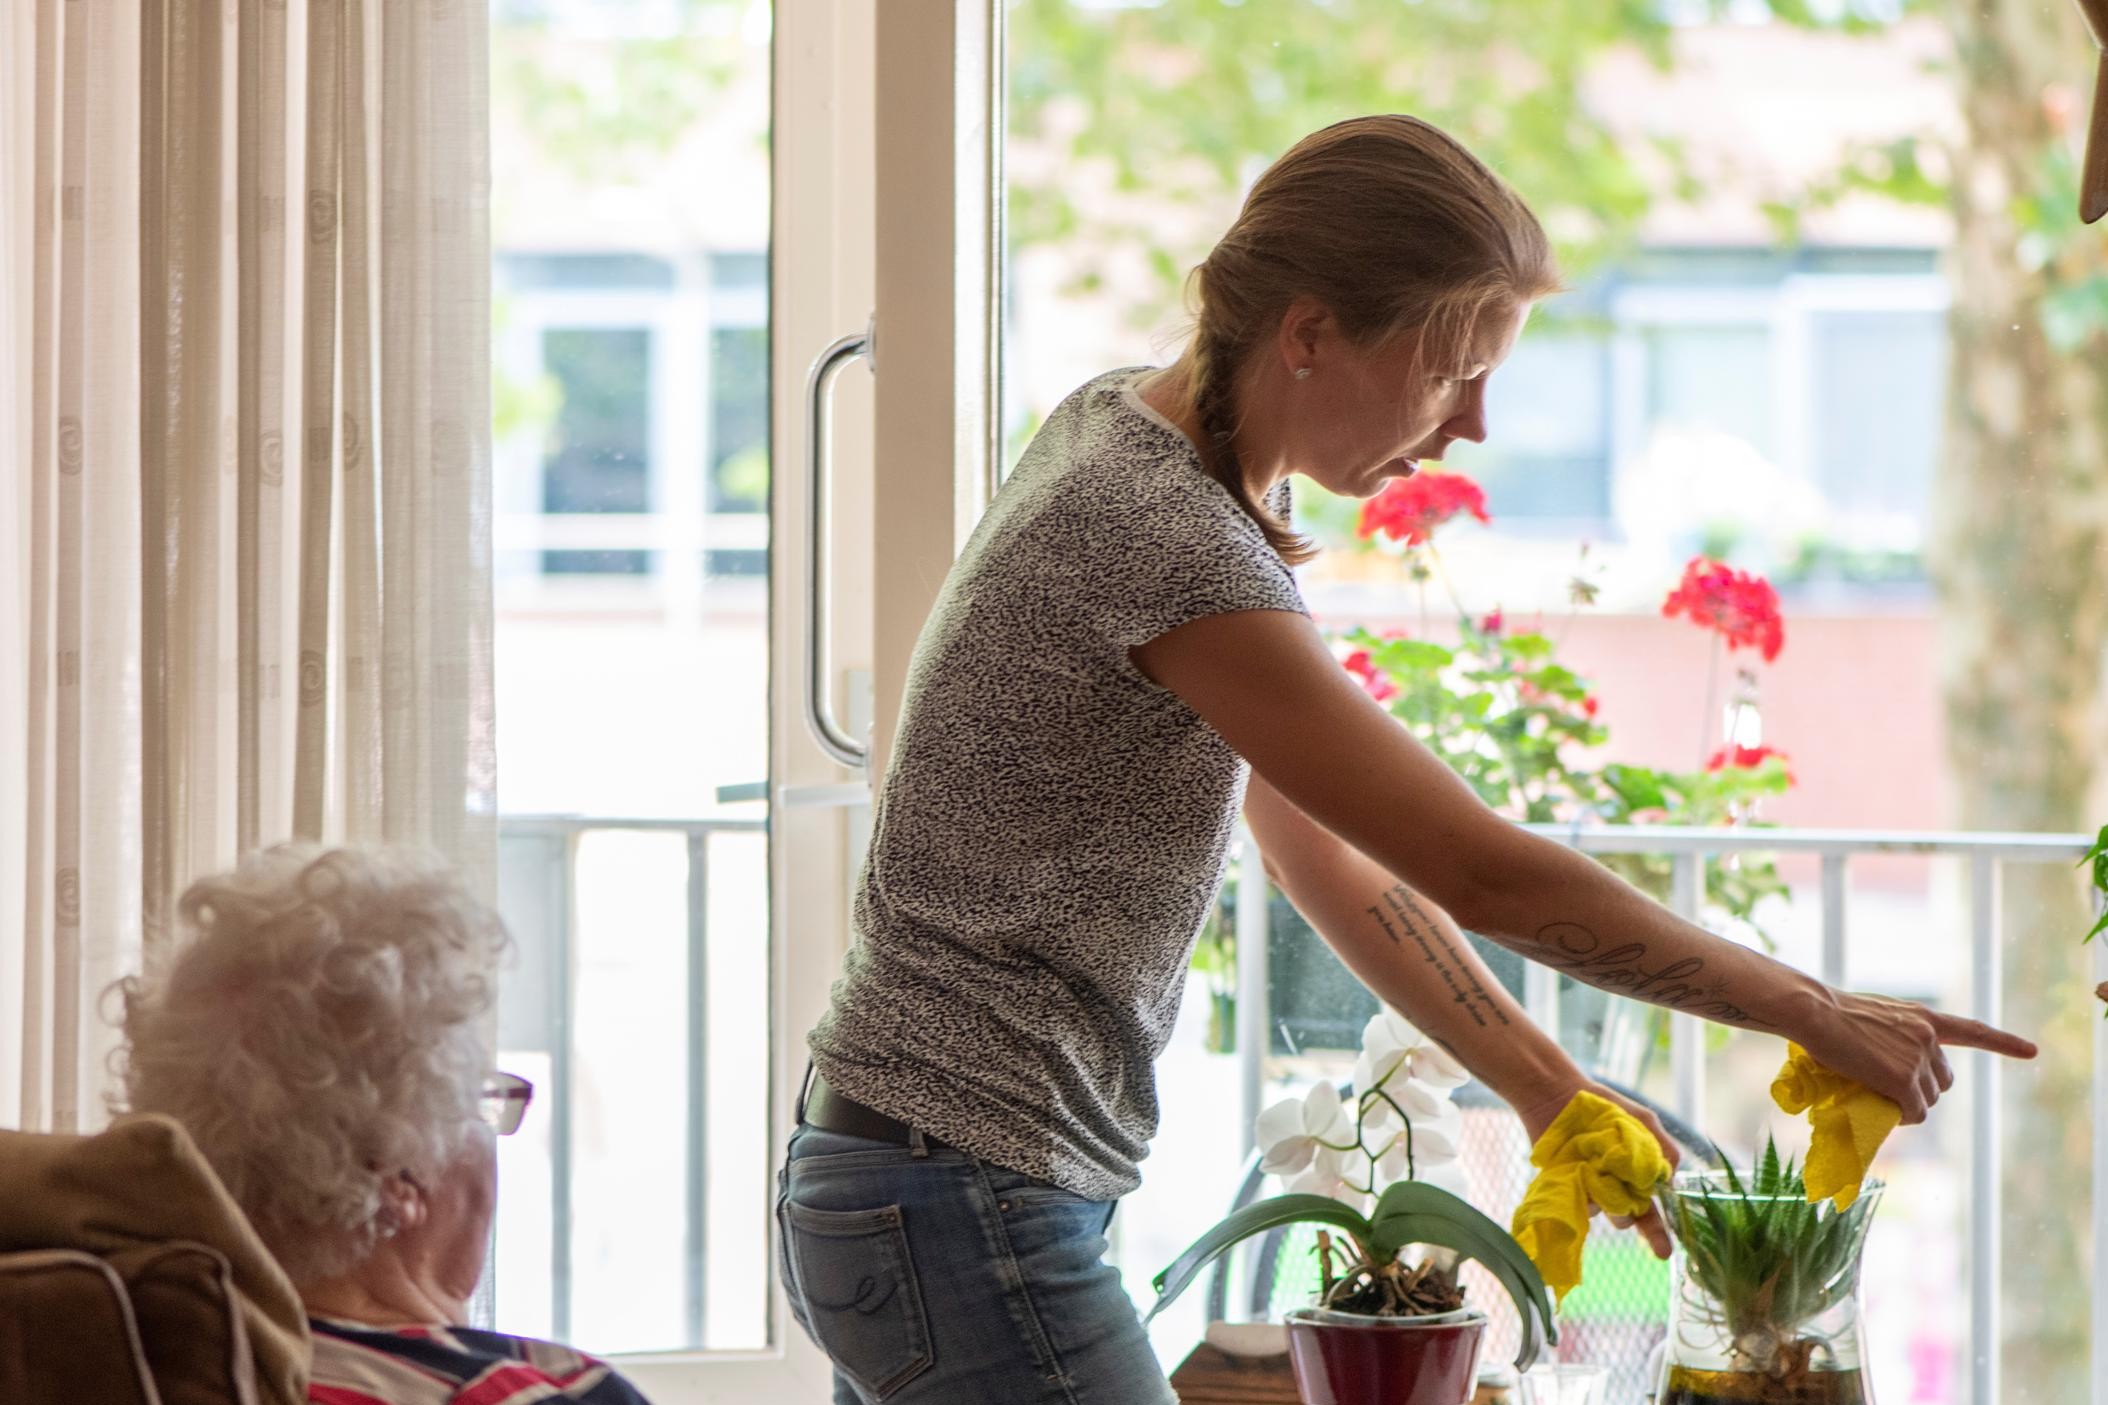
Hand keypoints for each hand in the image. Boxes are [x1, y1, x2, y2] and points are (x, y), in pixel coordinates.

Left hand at [1511, 1077, 1679, 1259]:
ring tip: (1599, 1165)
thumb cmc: (1605, 1109)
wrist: (1559, 1096)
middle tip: (1629, 1205)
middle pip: (1630, 1218)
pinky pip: (1582, 1202)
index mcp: (1636, 1177)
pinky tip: (1580, 1166)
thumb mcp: (1643, 1123)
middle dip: (1635, 1219)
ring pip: (1607, 1211)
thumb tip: (1670, 1182)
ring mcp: (1591, 1190)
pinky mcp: (1567, 1189)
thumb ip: (1664, 1150)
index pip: (1651, 1211)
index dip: (1657, 1234)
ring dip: (1609, 1196)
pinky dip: (1587, 1189)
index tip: (1663, 1252)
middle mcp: (1615, 1189)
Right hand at [1792, 989, 2036, 1125]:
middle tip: (1890, 1089)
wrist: (1815, 1012)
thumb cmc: (1830, 1013)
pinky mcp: (1903, 1080)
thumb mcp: (1875, 1018)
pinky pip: (1913, 1112)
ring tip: (1876, 1094)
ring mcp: (1918, 1059)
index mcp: (1922, 1018)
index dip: (2003, 1042)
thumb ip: (1894, 1037)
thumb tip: (1890, 1071)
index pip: (1972, 1030)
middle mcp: (1928, 1037)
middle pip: (1942, 1080)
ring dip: (1909, 1103)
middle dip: (1923, 1089)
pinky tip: (1882, 1107)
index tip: (2031, 1051)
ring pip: (1927, 1099)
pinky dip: (1902, 1116)